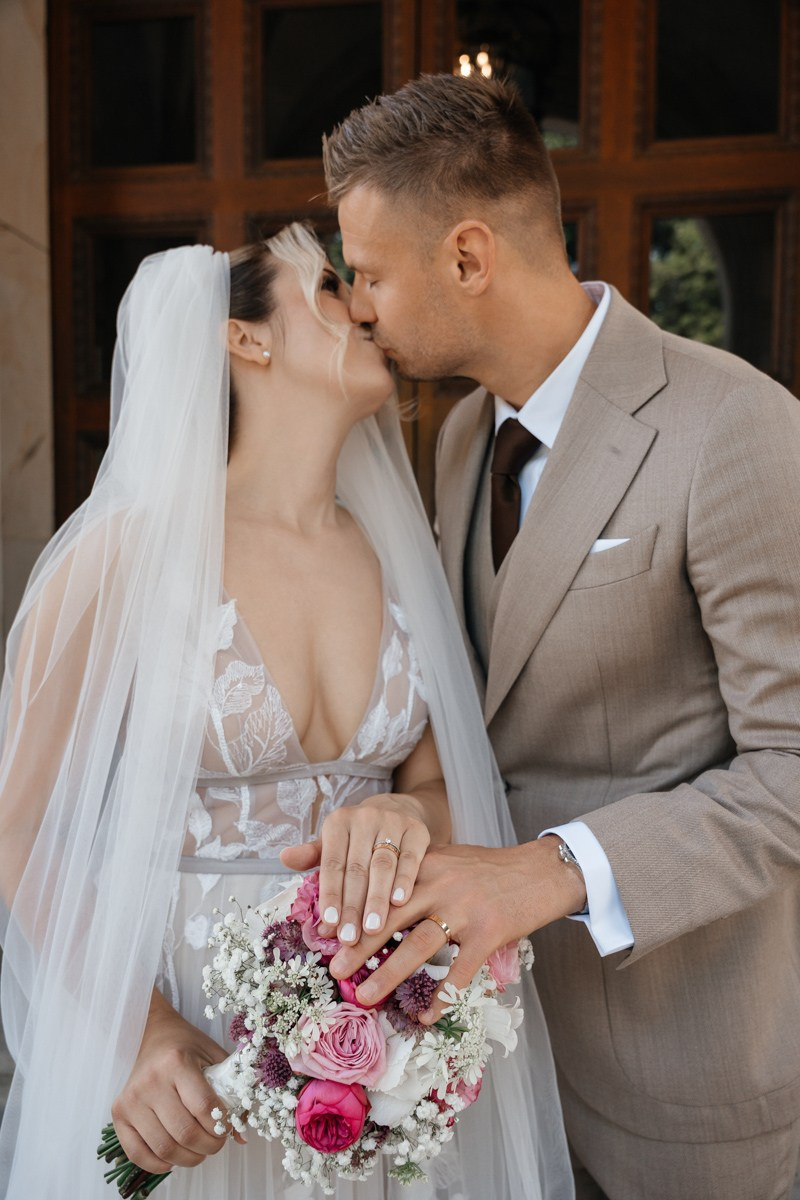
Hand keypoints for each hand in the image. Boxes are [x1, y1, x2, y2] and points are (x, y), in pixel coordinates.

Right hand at [111, 989, 242, 1172]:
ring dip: (187, 1158)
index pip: (204, 1107)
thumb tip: (241, 1136)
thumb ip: (232, 1092)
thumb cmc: (187, 1046)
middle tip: (216, 1144)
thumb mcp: (214, 1057)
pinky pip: (136, 1152)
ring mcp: (132, 1098)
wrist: (153, 1033)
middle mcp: (151, 1081)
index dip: (221, 1127)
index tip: (227, 1129)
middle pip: (185, 1132)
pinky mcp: (119, 1112)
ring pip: (163, 1148)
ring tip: (197, 1151)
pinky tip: (172, 1158)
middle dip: (208, 1147)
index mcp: (177, 1062)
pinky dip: (157, 1164)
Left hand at [280, 791, 432, 945]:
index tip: (328, 925)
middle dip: (352, 906)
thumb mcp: (335, 842)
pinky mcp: (417, 829)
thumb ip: (313, 855)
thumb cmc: (359, 836)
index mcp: (338, 822)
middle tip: (349, 939)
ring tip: (371, 929)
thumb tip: (284, 858)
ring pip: (382, 865)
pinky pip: (410, 858)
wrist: (398, 809)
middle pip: (356, 868)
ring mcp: (392, 822)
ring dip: (376, 899)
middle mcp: (364, 818)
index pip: (332, 863)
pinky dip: (404, 880)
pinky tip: (399, 902)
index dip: (330, 894)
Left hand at [325, 836, 586, 1022]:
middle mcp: (441, 884)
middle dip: (359, 944)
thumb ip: (413, 873)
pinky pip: (460, 972)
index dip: (352, 909)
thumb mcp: (448, 858)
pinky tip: (425, 1016)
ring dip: (389, 973)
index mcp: (426, 864)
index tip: (324, 930)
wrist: (542, 870)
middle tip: (333, 968)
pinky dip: (441, 997)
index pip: (381, 887)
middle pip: (392, 916)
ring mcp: (465, 910)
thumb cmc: (489, 868)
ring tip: (365, 996)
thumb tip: (374, 895)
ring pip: (419, 945)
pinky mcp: (489, 934)